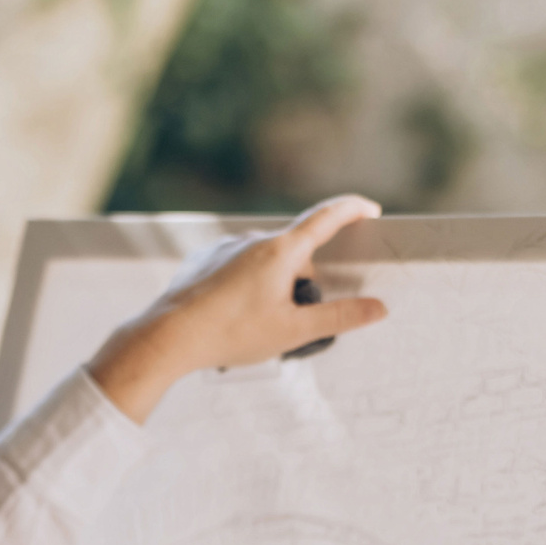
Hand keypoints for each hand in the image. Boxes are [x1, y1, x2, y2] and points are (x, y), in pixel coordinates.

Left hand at [85, 195, 390, 422]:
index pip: (326, 219)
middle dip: (302, 281)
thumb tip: (377, 308)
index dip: (352, 210)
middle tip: (288, 319)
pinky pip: (238, 266)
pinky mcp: (205, 258)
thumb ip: (339, 318)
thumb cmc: (230, 333)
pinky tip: (232, 314)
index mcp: (280, 251)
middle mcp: (253, 240)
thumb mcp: (293, 331)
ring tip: (255, 323)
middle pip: (295, 254)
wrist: (168, 336)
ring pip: (266, 262)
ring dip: (273, 284)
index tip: (369, 208)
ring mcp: (226, 247)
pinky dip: (245, 285)